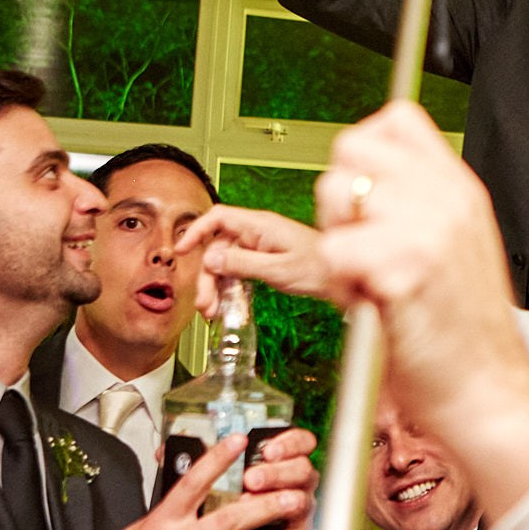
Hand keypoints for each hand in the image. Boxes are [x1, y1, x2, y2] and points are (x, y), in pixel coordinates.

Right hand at [177, 205, 333, 318]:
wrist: (346, 278)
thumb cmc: (320, 269)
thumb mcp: (278, 269)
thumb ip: (243, 263)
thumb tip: (211, 258)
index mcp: (260, 225)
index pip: (219, 217)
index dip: (197, 230)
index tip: (182, 250)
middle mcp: (259, 232)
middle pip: (218, 247)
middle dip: (207, 276)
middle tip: (204, 303)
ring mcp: (262, 245)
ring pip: (227, 262)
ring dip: (216, 286)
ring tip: (212, 312)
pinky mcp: (267, 259)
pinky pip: (239, 270)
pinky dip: (230, 288)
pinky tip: (226, 306)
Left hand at [241, 426, 318, 529]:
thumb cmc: (232, 495)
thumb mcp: (235, 473)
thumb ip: (238, 464)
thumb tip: (225, 449)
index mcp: (289, 460)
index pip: (304, 443)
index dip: (291, 444)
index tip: (268, 450)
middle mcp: (301, 483)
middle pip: (303, 470)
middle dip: (275, 474)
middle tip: (250, 479)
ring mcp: (301, 510)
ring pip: (300, 502)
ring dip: (274, 503)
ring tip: (249, 506)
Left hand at [318, 102, 528, 518]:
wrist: (488, 390)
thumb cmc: (464, 332)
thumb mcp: (458, 244)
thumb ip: (420, 201)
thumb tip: (364, 175)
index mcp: (460, 188)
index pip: (395, 120)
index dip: (364, 154)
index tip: (368, 198)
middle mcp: (448, 199)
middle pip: (351, 152)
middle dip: (339, 200)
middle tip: (362, 247)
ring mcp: (430, 230)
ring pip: (335, 196)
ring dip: (336, 241)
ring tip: (368, 277)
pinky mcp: (407, 269)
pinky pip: (334, 252)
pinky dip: (338, 283)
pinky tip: (370, 301)